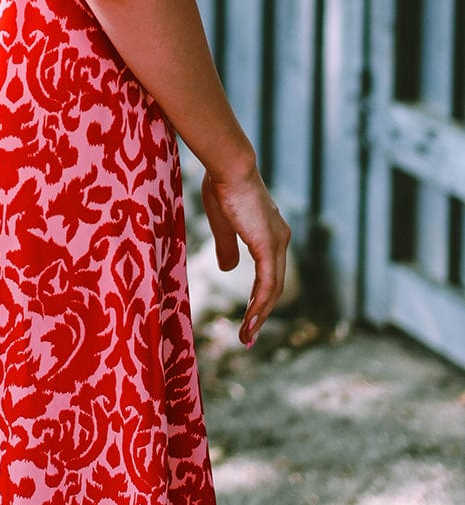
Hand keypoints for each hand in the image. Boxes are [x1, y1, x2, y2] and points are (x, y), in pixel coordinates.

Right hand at [200, 164, 291, 344]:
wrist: (230, 167)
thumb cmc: (223, 187)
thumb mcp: (223, 225)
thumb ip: (228, 248)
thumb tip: (229, 270)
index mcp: (271, 234)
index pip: (269, 274)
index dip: (259, 298)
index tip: (247, 319)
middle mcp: (280, 240)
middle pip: (274, 286)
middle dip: (261, 314)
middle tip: (247, 337)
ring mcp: (277, 243)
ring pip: (273, 289)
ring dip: (259, 316)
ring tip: (246, 337)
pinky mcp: (268, 246)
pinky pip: (267, 284)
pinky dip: (259, 306)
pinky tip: (250, 322)